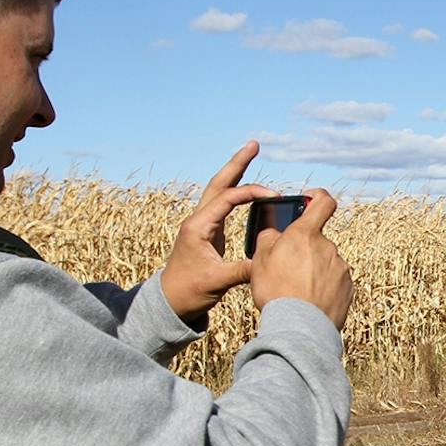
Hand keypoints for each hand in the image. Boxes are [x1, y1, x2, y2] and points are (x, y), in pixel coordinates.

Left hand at [159, 141, 273, 324]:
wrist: (171, 301)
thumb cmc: (189, 291)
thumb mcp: (217, 282)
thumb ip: (243, 270)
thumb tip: (269, 262)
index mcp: (198, 227)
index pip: (228, 198)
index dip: (252, 193)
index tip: (274, 195)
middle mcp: (198, 220)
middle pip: (220, 183)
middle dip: (237, 163)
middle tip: (254, 144)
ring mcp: (201, 224)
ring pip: (220, 190)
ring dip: (235, 173)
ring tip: (250, 155)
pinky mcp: (207, 231)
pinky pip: (223, 204)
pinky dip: (236, 192)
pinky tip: (248, 191)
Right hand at [250, 188, 353, 330]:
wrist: (299, 328)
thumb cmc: (276, 291)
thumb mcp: (259, 260)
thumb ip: (269, 238)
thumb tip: (276, 233)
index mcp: (306, 234)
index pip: (323, 202)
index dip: (317, 197)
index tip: (310, 200)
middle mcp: (328, 247)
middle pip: (317, 241)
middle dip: (305, 251)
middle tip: (287, 270)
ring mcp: (341, 268)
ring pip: (325, 262)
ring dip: (314, 271)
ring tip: (297, 291)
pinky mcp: (348, 288)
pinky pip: (334, 282)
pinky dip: (324, 288)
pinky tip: (310, 301)